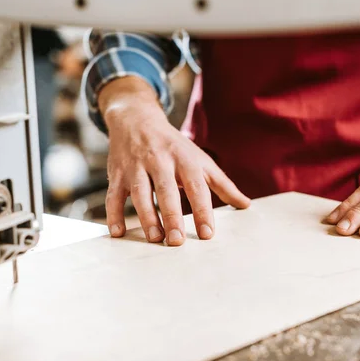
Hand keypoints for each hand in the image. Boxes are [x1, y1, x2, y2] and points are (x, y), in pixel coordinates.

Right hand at [100, 77, 250, 245]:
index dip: (202, 210)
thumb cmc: (173, 146)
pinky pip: (113, 195)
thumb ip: (222, 183)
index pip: (196, 186)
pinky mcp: (118, 173)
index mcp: (184, 158)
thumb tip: (245, 205)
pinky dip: (114, 214)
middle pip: (166, 190)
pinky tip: (119, 233)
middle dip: (172, 215)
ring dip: (146, 216)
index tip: (207, 233)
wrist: (136, 119)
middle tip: (177, 241)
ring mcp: (136, 166)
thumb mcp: (199, 159)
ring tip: (154, 238)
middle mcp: (160, 160)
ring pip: (140, 192)